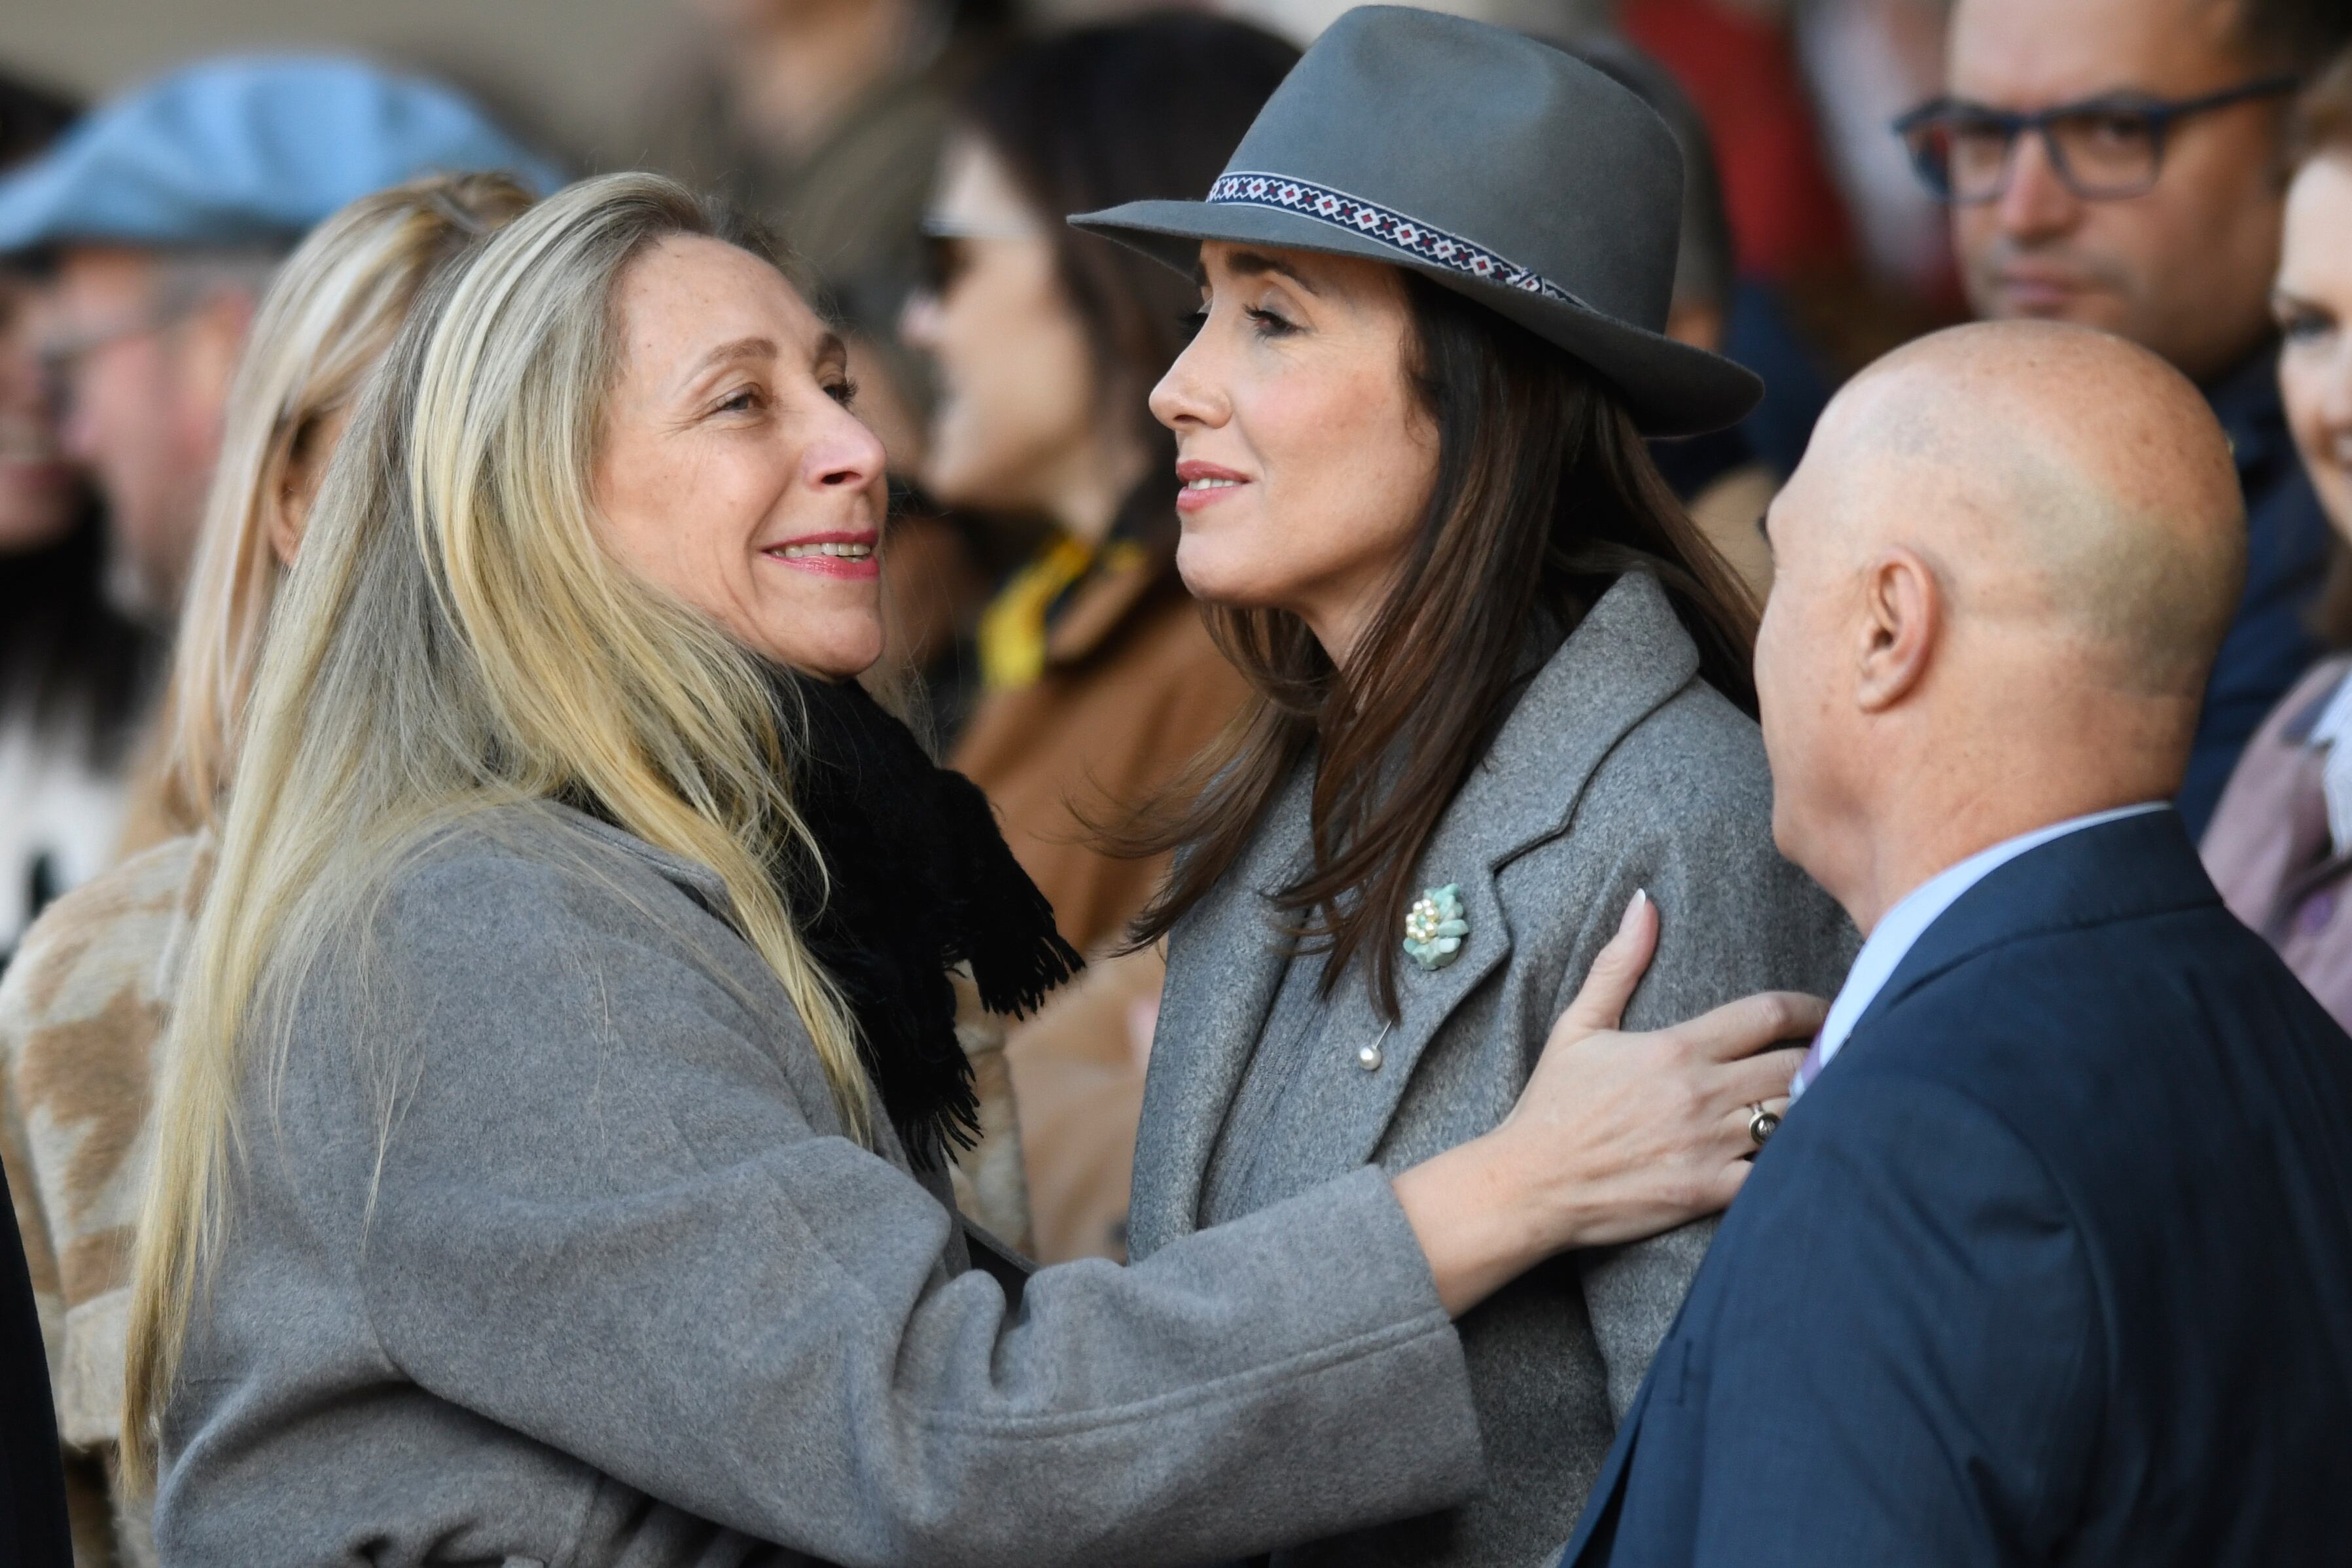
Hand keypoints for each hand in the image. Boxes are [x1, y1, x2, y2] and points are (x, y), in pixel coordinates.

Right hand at [1392, 890, 1824, 1315]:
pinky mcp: (1707, 1192)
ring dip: (1816, 1107)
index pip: (1769, 1014)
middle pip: (1796, 1064)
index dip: (1811, 1008)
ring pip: (1794, 1118)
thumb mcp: (1578, 1025)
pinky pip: (1773, 1175)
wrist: (1530, 1184)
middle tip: (1845, 1053)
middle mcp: (1701, 1094)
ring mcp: (1708, 1145)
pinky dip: (1796, 1164)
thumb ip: (1619, 963)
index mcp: (1677, 1048)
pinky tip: (1806, 1155)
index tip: (1828, 1009)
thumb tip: (1645, 903)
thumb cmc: (1552, 1104)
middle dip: (1827, 1055)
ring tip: (1835, 1101)